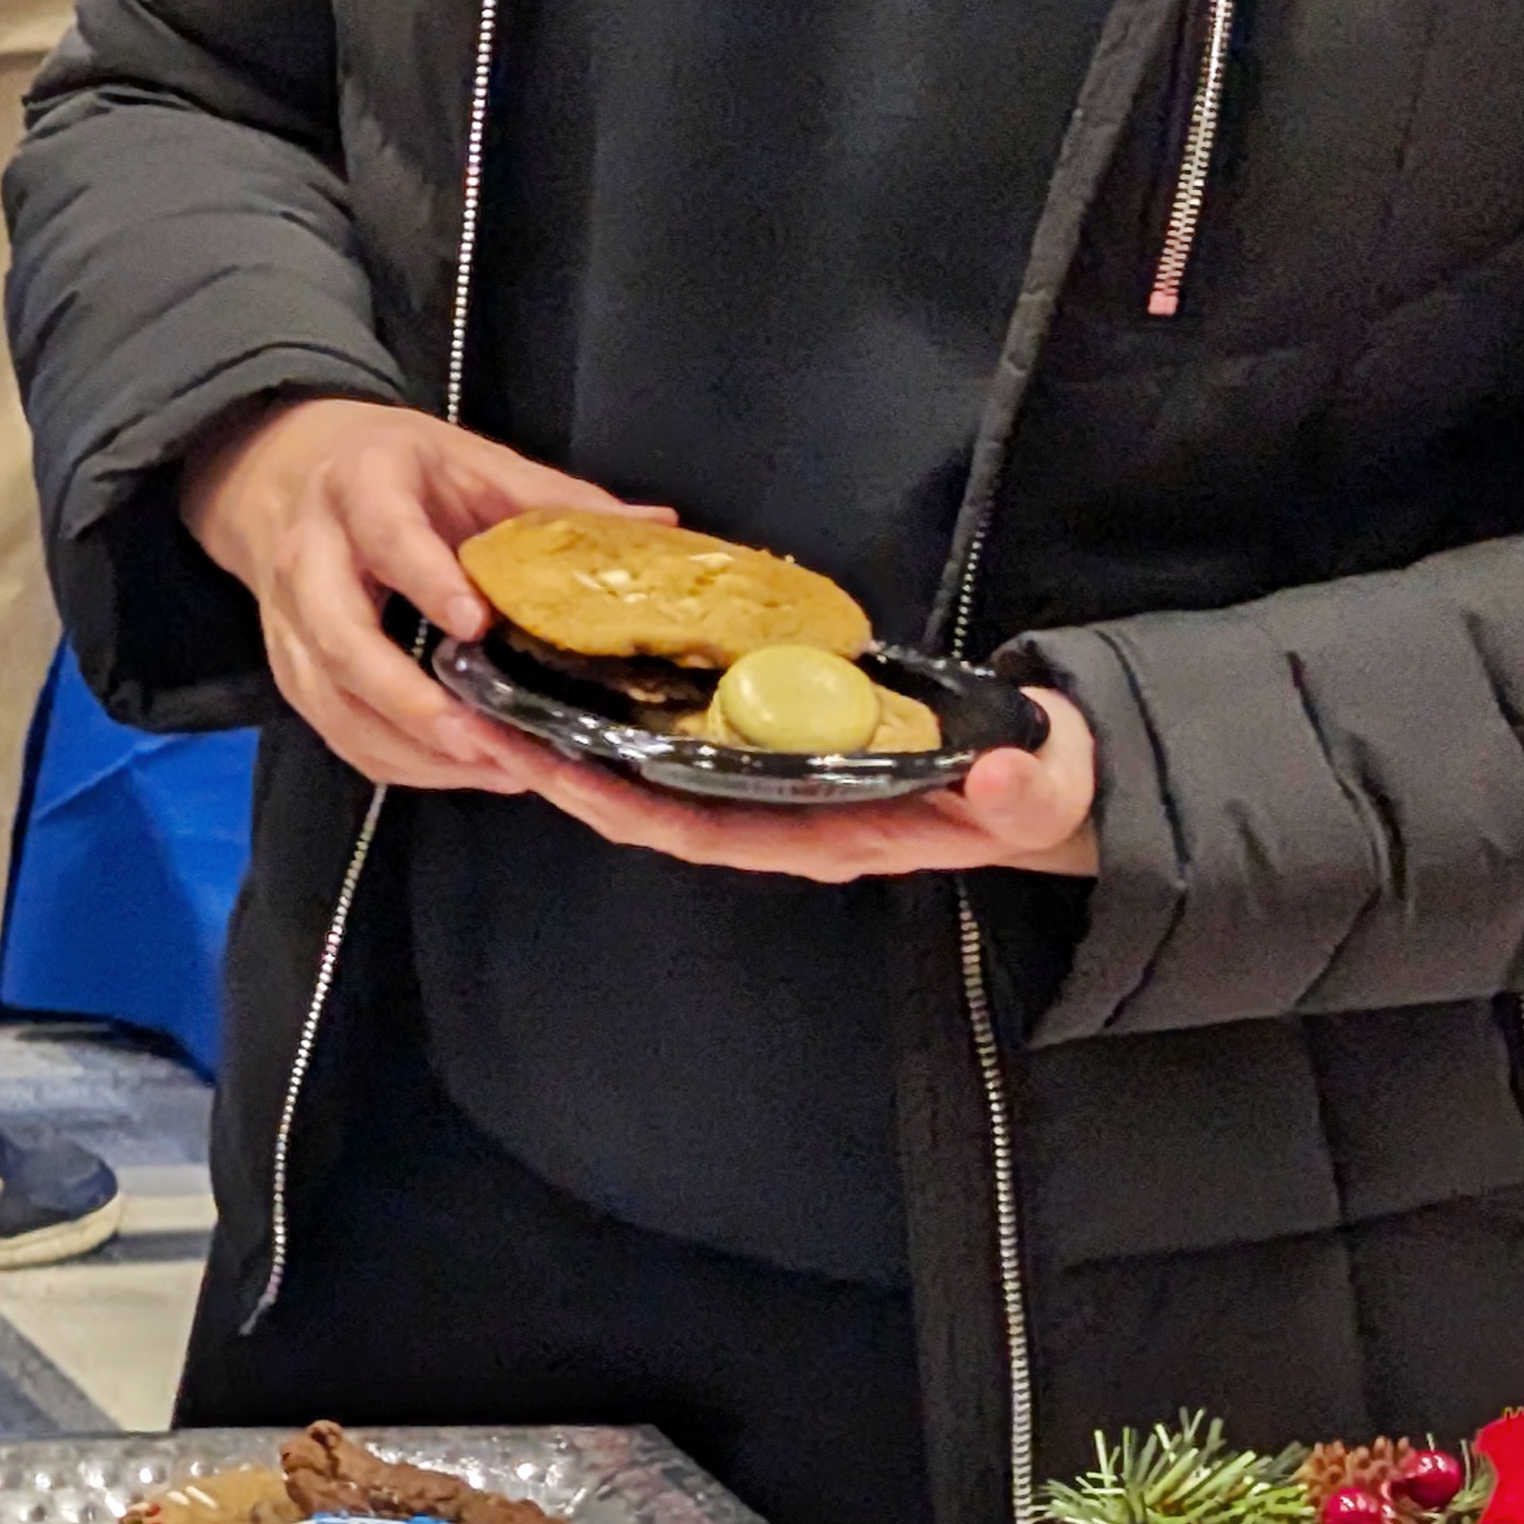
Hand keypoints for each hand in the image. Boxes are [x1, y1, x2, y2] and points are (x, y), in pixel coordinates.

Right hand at [177, 397, 636, 800]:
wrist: (283, 468)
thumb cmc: (397, 468)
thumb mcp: (471, 462)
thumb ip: (554, 500)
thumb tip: (660, 525)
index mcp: (364, 486)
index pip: (387, 536)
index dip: (426, 580)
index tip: (476, 626)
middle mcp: (311, 554)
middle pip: (340, 638)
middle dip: (406, 699)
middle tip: (481, 740)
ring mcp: (288, 617)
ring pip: (329, 696)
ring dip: (404, 744)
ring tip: (486, 768)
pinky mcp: (286, 664)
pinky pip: (331, 726)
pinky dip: (389, 758)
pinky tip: (454, 769)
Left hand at [501, 684, 1101, 882]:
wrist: (1037, 775)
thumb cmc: (1030, 782)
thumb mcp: (1037, 789)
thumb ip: (1020, 795)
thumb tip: (996, 781)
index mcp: (827, 839)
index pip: (707, 835)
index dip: (633, 810)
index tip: (564, 776)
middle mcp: (783, 823)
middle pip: (650, 812)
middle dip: (569, 780)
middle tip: (487, 731)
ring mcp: (772, 792)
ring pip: (650, 784)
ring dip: (575, 753)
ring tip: (498, 706)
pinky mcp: (771, 754)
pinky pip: (677, 749)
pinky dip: (620, 725)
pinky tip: (571, 683)